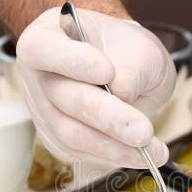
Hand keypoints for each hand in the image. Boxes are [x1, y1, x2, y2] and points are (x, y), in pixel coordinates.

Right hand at [17, 7, 175, 167]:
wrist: (130, 72)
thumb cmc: (129, 53)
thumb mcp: (140, 48)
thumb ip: (131, 68)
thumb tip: (121, 94)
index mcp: (48, 36)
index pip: (42, 48)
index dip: (72, 61)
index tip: (108, 72)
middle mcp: (38, 75)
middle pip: (63, 98)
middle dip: (108, 117)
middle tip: (143, 131)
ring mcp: (44, 110)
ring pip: (71, 133)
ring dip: (114, 146)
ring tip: (153, 150)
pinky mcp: (57, 139)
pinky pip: (80, 153)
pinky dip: (113, 155)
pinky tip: (141, 155)